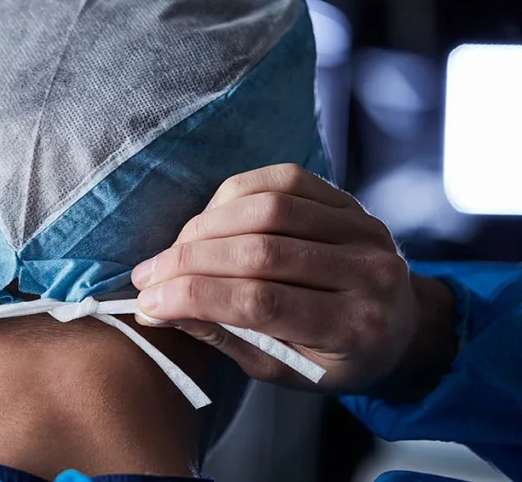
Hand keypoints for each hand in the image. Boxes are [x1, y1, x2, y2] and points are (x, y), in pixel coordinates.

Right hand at [131, 164, 456, 398]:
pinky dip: (234, 196)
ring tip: (174, 249)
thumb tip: (157, 308)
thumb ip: (223, 335)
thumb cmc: (334, 359)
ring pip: (268, 209)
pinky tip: (209, 219)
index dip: (195, 296)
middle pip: (261, 252)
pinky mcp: (349, 201)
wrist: (401, 327)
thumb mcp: (282, 369)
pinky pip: (283, 180)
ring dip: (206, 227)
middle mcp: (367, 274)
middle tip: (147, 274)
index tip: (148, 300)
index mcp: (354, 330)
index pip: (261, 303)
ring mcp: (363, 229)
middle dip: (190, 261)